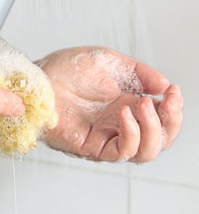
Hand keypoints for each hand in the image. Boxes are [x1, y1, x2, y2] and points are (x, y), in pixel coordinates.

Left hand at [37, 47, 182, 162]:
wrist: (38, 78)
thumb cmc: (65, 69)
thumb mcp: (108, 61)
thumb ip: (138, 72)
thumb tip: (164, 85)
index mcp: (126, 104)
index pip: (161, 120)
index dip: (174, 109)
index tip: (173, 91)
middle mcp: (119, 124)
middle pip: (159, 140)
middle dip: (171, 123)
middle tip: (166, 102)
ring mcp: (106, 136)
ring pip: (145, 152)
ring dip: (154, 130)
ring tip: (144, 105)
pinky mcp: (91, 146)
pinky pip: (121, 152)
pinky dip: (131, 134)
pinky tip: (124, 112)